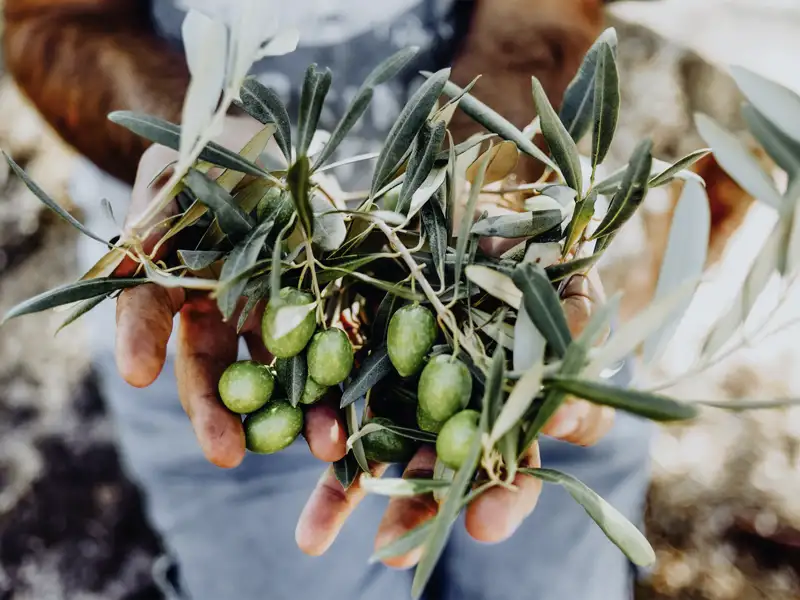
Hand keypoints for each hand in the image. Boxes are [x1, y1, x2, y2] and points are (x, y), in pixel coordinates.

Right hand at [113, 117, 347, 467]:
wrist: (273, 149)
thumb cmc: (211, 155)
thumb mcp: (174, 172)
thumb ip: (154, 210)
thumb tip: (137, 246)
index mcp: (178, 286)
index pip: (151, 321)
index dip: (140, 343)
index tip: (137, 371)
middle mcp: (226, 313)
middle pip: (218, 374)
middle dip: (221, 416)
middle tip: (227, 454)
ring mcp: (280, 315)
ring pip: (285, 375)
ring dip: (304, 414)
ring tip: (325, 446)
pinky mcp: (329, 306)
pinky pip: (340, 346)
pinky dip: (353, 377)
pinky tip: (369, 405)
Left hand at [295, 204, 614, 561]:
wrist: (471, 206)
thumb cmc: (532, 250)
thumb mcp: (565, 290)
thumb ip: (575, 350)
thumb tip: (567, 418)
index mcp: (507, 404)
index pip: (511, 465)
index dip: (500, 497)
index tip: (480, 524)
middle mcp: (455, 406)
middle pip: (438, 472)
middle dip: (417, 513)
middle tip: (395, 553)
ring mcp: (404, 386)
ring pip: (381, 448)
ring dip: (350, 492)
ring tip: (316, 541)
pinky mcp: (359, 360)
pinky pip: (333, 403)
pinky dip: (315, 435)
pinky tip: (302, 486)